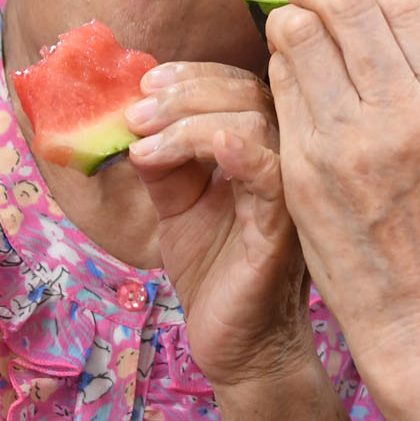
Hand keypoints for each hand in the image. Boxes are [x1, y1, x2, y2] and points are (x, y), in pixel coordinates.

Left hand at [125, 62, 316, 389]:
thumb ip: (162, 159)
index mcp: (261, 146)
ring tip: (145, 144)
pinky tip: (209, 148)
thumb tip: (130, 115)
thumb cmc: (214, 270)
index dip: (193, 75)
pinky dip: (241, 154)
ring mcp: (289, 193)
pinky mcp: (284, 230)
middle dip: (184, 95)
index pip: (237, 86)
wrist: (236, 345)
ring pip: (255, 126)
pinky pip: (272, 180)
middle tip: (136, 113)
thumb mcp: (177, 202)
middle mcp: (284, 160)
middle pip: (247, 95)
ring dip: (192, 124)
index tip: (145, 84)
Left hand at [265, 0, 419, 383]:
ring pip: (303, 39)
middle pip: (348, 9)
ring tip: (290, 25)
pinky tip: (281, 73)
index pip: (401, 7)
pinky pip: (280, 90)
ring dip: (291, 21)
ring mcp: (353, 141)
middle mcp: (406, 113)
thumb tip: (386, 23)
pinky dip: (278, 68)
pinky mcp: (307, 170)